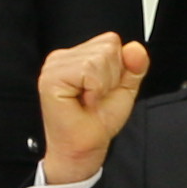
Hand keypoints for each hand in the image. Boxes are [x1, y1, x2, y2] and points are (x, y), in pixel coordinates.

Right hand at [34, 32, 149, 182]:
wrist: (86, 146)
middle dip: (112, 77)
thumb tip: (136, 48)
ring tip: (90, 100)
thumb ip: (134, 66)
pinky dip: (95, 90)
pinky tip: (84, 101)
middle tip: (96, 97)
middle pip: (108, 47)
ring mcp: (53, 66)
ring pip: (99, 57)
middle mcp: (61, 57)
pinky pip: (88, 70)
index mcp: (76, 56)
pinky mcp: (51, 77)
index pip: (111, 41)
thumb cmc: (97, 120)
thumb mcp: (125, 88)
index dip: (118, 68)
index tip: (104, 89)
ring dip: (103, 85)